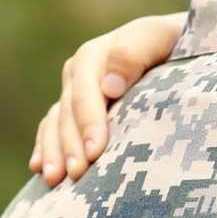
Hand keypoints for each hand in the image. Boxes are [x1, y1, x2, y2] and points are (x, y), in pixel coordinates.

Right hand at [29, 12, 183, 184]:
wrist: (178, 43)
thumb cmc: (177, 42)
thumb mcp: (161, 37)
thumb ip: (135, 53)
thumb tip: (110, 87)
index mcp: (96, 55)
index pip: (86, 93)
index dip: (89, 123)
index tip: (94, 151)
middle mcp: (80, 72)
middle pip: (68, 113)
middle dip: (70, 145)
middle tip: (76, 175)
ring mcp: (75, 90)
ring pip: (56, 123)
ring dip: (53, 151)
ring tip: (53, 180)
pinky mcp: (75, 106)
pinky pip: (52, 127)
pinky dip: (45, 146)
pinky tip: (38, 168)